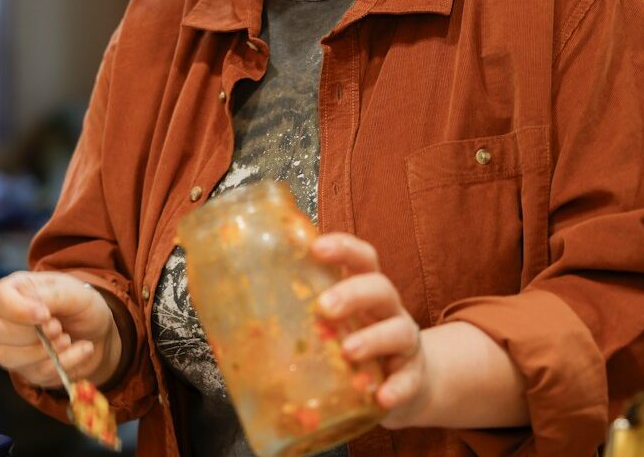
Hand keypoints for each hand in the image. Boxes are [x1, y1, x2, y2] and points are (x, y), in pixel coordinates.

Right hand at [0, 271, 120, 389]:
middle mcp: (5, 318)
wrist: (98, 334)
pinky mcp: (24, 369)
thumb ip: (54, 296)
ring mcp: (11, 346)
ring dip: (44, 352)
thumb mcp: (76, 292)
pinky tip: (78, 350)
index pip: (1, 299)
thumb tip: (38, 311)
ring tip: (67, 340)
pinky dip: (62, 364)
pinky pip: (35, 373)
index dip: (20, 311)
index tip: (46, 315)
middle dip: (31, 334)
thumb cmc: (82, 306)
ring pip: (7, 357)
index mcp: (15, 290)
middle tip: (59, 330)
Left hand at [310, 233, 428, 426]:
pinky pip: (409, 379)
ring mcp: (404, 342)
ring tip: (348, 351)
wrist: (403, 384)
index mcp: (363, 291)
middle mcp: (387, 310)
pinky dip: (397, 387)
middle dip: (353, 293)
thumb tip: (230, 321)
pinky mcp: (413, 375)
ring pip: (398, 330)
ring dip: (373, 338)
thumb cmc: (354, 346)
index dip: (343, 248)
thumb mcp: (329, 327)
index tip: (316, 247)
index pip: (361, 258)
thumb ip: (295, 319)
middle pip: (380, 287)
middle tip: (324, 307)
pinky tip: (381, 397)